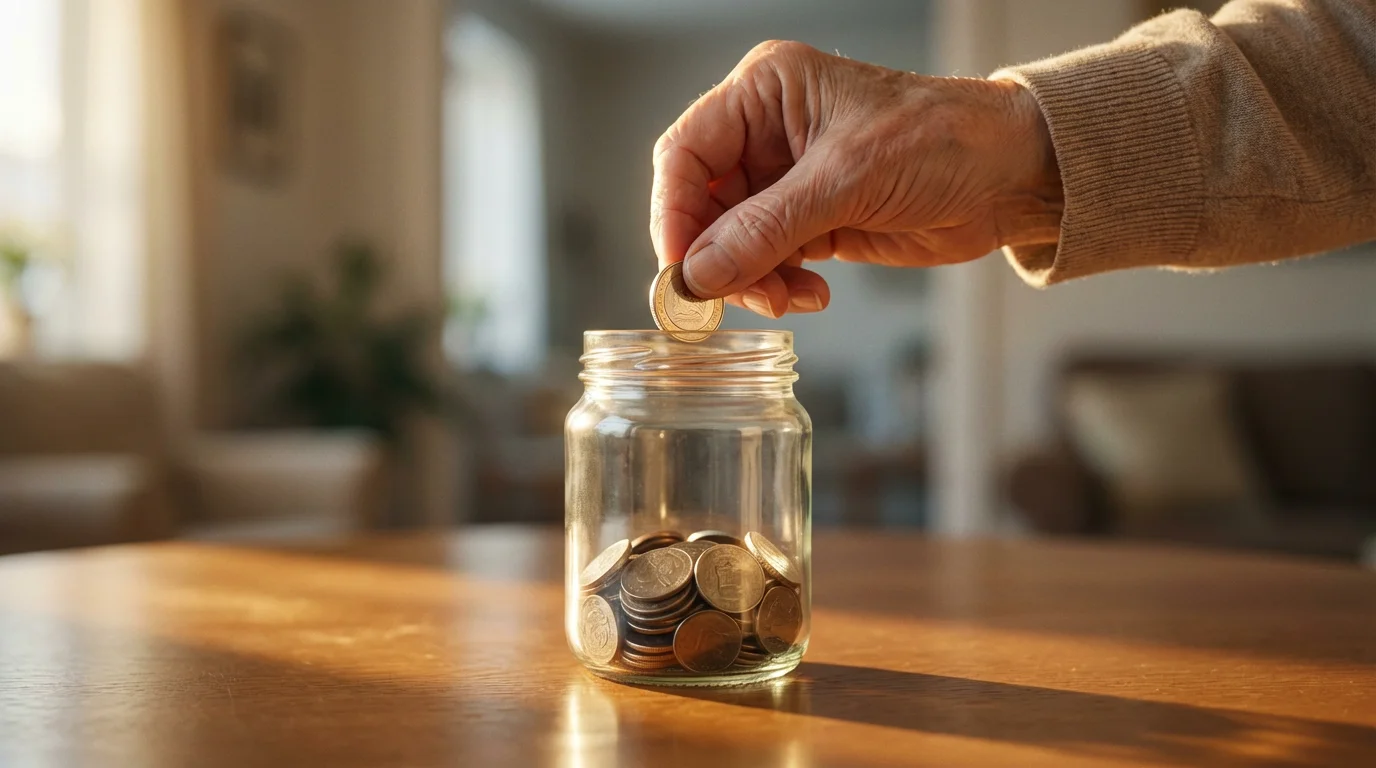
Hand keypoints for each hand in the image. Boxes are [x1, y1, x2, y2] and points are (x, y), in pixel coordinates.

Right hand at [650, 41, 1062, 316]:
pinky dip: (779, 285)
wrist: (1012, 177)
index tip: (681, 268)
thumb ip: (767, 228)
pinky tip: (811, 293)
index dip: (673, 213)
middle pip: (702, 205)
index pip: (685, 153)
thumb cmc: (946, 139)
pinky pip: (768, 262)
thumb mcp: (849, 179)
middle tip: (732, 296)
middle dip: (716, 256)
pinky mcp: (811, 221)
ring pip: (731, 243)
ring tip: (787, 296)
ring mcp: (788, 181)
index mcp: (765, 93)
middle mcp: (767, 134)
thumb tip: (700, 272)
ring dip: (751, 279)